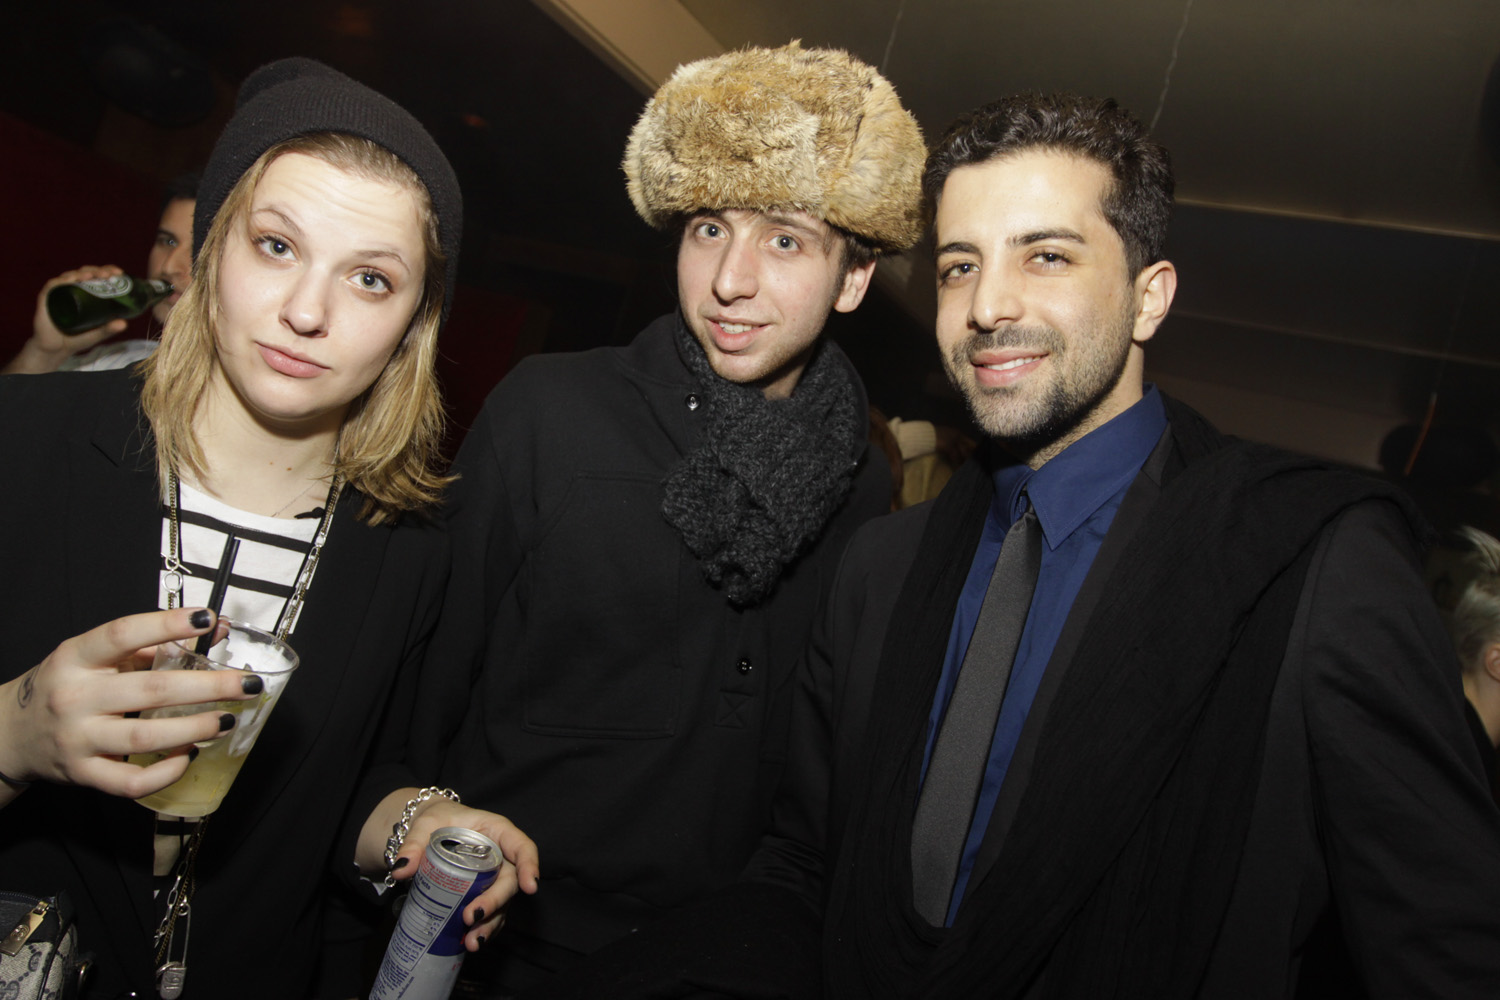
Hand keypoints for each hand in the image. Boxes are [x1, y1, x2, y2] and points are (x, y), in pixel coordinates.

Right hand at [0, 608, 264, 799]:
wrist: (12, 733)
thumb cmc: (69, 686)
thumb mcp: (97, 657)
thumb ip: (155, 643)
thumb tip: (216, 627)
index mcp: (76, 658)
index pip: (122, 634)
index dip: (166, 624)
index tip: (207, 619)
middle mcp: (74, 697)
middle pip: (150, 690)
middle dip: (208, 687)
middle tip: (248, 684)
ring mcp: (76, 738)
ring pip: (143, 737)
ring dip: (194, 728)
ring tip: (228, 720)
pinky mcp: (82, 773)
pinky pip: (129, 781)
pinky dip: (164, 772)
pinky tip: (189, 756)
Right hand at [3, 266, 130, 374]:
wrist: (55, 349)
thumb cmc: (76, 338)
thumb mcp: (96, 334)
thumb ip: (109, 329)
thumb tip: (124, 323)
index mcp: (86, 293)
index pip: (97, 276)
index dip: (107, 270)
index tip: (119, 273)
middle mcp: (72, 289)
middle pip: (85, 273)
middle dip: (97, 270)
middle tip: (108, 275)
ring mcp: (59, 293)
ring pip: (70, 276)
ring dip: (81, 273)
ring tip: (92, 276)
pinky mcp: (46, 298)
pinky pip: (53, 286)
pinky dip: (61, 281)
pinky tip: (70, 280)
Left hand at [372, 792, 539, 950]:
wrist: (428, 831)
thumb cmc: (435, 820)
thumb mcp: (425, 825)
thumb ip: (414, 844)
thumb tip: (401, 869)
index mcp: (496, 831)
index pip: (522, 847)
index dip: (529, 866)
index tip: (529, 887)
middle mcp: (501, 856)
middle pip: (510, 881)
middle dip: (495, 902)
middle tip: (472, 917)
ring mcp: (493, 877)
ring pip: (502, 903)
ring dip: (490, 924)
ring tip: (472, 942)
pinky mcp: (482, 893)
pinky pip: (490, 913)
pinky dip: (483, 928)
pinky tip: (469, 942)